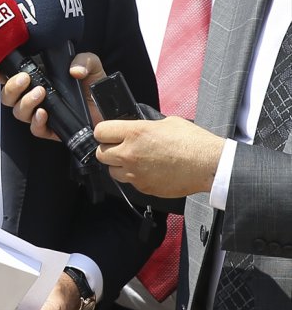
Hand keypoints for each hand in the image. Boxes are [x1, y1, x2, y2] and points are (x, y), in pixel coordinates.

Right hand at [0, 52, 107, 141]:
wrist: (111, 112)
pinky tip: (44, 113)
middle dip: (11, 87)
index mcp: (38, 79)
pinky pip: (35, 129)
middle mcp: (35, 97)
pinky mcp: (51, 130)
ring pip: (18, 112)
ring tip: (41, 93)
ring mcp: (41, 114)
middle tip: (25, 79)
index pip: (9, 76)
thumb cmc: (96, 88)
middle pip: (8, 96)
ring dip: (26, 102)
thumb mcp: (92, 66)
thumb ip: (84, 60)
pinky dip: (37, 121)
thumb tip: (73, 69)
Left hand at [95, 116, 224, 197]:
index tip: (109, 133)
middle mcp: (130, 153)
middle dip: (109, 149)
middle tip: (120, 147)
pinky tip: (148, 171)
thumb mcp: (166, 122)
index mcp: (134, 132)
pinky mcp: (143, 187)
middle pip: (101, 153)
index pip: (100, 131)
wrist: (208, 166)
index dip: (104, 132)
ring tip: (135, 160)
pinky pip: (129, 182)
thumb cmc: (192, 142)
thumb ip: (145, 125)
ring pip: (112, 171)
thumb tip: (137, 128)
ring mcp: (135, 173)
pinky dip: (134, 177)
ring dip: (119, 165)